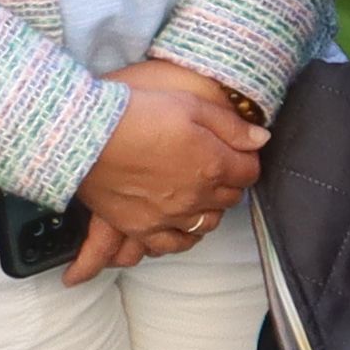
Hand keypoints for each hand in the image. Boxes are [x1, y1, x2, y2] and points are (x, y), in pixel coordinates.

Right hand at [65, 59, 267, 275]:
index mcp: (215, 165)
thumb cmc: (140, 112)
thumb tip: (261, 140)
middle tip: (216, 168)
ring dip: (209, 209)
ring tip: (199, 194)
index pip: (250, 172)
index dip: (245, 160)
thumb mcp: (192, 105)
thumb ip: (232, 127)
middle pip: (230, 198)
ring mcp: (169, 216)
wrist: (87, 134)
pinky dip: (182, 236)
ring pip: (206, 223)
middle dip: (228, 182)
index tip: (236, 152)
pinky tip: (181, 224)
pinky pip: (172, 244)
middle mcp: (197, 196)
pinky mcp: (140, 227)